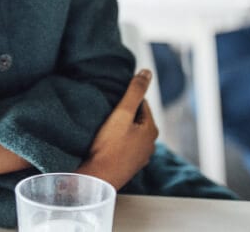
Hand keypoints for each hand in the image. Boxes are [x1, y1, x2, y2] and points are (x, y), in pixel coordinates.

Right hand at [76, 69, 158, 189]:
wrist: (98, 177)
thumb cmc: (109, 145)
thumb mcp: (122, 113)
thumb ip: (135, 92)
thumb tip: (147, 72)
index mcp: (151, 130)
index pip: (141, 103)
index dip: (126, 98)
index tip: (112, 99)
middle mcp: (150, 144)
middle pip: (136, 118)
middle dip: (124, 112)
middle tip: (106, 111)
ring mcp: (140, 157)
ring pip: (130, 132)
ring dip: (120, 127)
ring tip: (104, 125)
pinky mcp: (129, 165)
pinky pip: (124, 144)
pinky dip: (117, 140)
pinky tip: (105, 141)